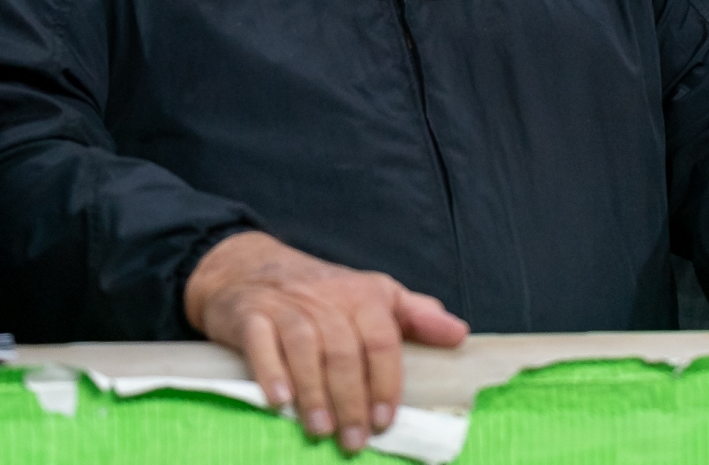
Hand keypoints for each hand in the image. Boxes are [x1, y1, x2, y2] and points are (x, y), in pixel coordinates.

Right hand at [184, 231, 468, 453]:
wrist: (249, 269)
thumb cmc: (323, 293)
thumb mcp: (374, 295)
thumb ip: (416, 317)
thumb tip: (459, 334)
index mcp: (364, 295)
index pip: (382, 339)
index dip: (386, 382)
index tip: (385, 419)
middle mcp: (326, 298)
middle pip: (344, 351)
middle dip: (351, 400)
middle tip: (355, 440)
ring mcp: (286, 306)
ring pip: (305, 349)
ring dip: (315, 394)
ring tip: (322, 431)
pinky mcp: (250, 316)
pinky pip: (261, 344)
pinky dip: (271, 373)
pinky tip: (280, 402)